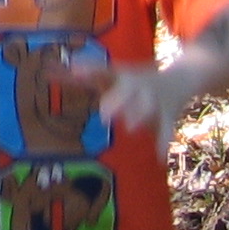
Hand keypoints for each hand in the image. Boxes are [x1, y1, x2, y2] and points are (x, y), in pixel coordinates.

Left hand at [59, 56, 197, 162]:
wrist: (182, 78)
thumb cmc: (135, 78)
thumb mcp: (111, 74)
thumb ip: (81, 76)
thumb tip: (46, 73)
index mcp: (121, 75)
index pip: (101, 71)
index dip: (88, 71)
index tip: (74, 70)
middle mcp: (138, 86)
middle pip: (126, 91)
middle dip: (116, 102)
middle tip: (103, 114)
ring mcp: (155, 100)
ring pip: (147, 108)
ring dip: (139, 117)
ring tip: (131, 126)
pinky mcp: (170, 114)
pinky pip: (167, 130)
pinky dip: (163, 144)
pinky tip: (158, 159)